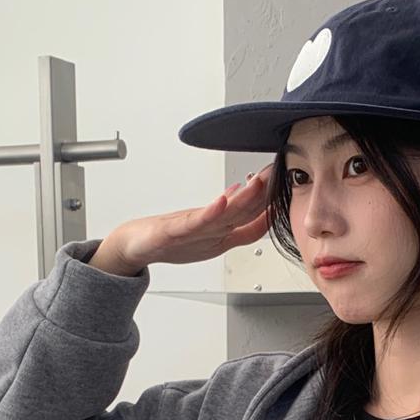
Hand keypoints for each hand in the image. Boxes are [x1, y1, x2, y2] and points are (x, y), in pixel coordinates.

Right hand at [93, 164, 274, 272]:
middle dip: (262, 194)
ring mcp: (192, 228)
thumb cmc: (168, 239)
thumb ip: (229, 221)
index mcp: (219, 230)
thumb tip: (242, 195)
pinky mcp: (174, 231)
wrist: (133, 245)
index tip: (285, 188)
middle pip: (242, 210)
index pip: (252, 218)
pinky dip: (211, 212)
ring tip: (257, 182)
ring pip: (223, 213)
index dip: (270, 205)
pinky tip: (222, 201)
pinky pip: (197, 222)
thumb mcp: (207, 234)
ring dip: (243, 198)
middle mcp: (209, 226)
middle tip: (277, 174)